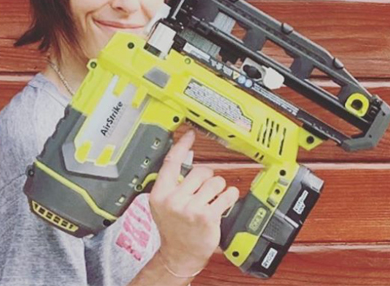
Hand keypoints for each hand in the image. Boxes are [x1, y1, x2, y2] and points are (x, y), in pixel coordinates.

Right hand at [148, 130, 239, 275]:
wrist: (180, 254)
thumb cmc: (174, 229)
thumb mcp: (163, 205)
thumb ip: (171, 183)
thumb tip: (183, 157)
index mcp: (160, 194)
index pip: (171, 163)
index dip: (181, 146)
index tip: (189, 135)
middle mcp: (174, 200)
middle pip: (201, 171)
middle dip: (206, 180)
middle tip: (202, 193)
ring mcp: (190, 208)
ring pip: (216, 182)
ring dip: (218, 190)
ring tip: (211, 201)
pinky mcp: (207, 216)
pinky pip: (227, 194)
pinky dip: (229, 197)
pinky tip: (223, 204)